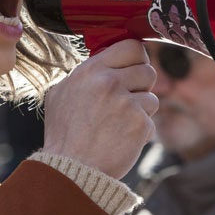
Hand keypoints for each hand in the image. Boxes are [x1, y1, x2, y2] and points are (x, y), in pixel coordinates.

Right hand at [42, 39, 157, 178]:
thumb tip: (105, 62)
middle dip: (141, 86)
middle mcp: (109, 82)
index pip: (132, 46)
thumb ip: (85, 74)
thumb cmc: (64, 133)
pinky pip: (150, 121)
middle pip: (148, 70)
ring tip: (119, 124)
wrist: (71, 168)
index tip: (133, 68)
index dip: (137, 58)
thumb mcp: (61, 93)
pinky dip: (139, 132)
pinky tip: (121, 139)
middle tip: (126, 101)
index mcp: (91, 71)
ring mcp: (126, 103)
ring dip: (141, 111)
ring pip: (152, 97)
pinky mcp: (140, 124)